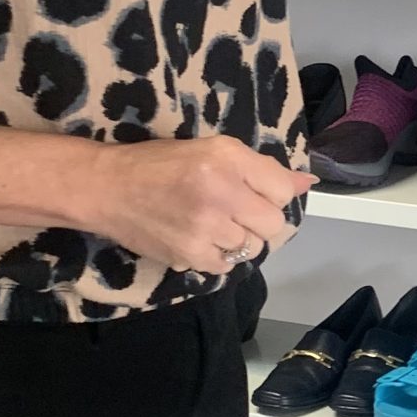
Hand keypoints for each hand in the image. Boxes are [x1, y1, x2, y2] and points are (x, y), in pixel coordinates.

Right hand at [83, 135, 310, 273]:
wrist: (108, 188)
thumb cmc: (162, 164)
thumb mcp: (213, 151)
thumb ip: (262, 168)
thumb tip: (308, 183)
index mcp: (227, 158)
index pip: (283, 190)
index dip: (272, 195)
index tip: (252, 193)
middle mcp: (221, 191)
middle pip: (273, 224)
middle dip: (259, 221)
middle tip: (234, 212)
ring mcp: (206, 227)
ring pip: (252, 248)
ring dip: (238, 240)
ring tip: (212, 224)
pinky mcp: (190, 255)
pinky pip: (226, 266)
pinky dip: (217, 256)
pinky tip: (199, 239)